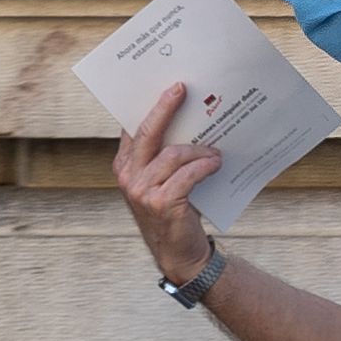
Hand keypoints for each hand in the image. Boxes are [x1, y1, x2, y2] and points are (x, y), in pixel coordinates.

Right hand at [113, 83, 223, 285]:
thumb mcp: (162, 181)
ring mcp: (142, 191)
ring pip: (173, 154)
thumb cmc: (175, 211)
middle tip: (181, 89)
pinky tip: (216, 163)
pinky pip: (186, 174)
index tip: (167, 86)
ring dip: (199, 149)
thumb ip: (163, 156)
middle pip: (147, 132)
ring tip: (215, 150)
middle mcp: (128, 176)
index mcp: (124, 166)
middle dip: (165, 107)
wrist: (180, 254)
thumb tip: (188, 121)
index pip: (134, 128)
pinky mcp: (162, 203)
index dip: (149, 105)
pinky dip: (204, 166)